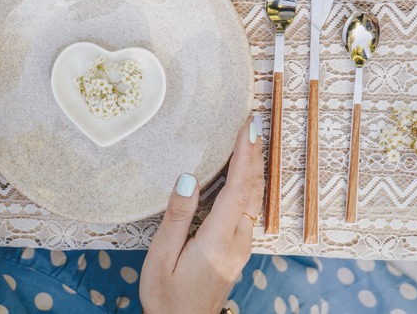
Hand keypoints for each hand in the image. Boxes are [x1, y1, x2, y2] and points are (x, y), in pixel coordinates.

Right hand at [140, 115, 264, 313]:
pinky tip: (241, 173)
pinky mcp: (237, 250)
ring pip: (254, 199)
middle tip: (253, 121)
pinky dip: (247, 184)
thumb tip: (189, 178)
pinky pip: (248, 209)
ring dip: (253, 166)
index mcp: (219, 241)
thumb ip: (176, 216)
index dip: (245, 153)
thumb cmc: (167, 296)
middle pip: (253, 189)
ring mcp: (241, 247)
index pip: (239, 188)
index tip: (248, 125)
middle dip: (254, 152)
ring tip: (249, 139)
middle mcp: (237, 242)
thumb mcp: (162, 256)